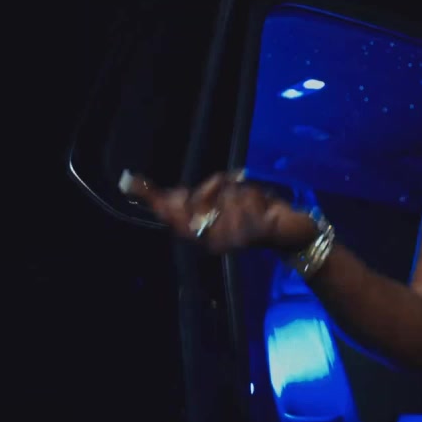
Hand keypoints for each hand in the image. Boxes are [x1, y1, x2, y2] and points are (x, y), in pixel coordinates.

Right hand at [120, 169, 319, 253]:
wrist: (291, 231)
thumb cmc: (256, 216)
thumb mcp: (224, 204)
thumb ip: (198, 199)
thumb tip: (166, 193)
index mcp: (203, 236)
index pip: (172, 217)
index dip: (153, 200)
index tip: (130, 181)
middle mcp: (214, 240)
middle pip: (195, 204)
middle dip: (210, 189)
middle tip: (230, 188)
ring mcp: (233, 237)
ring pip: (223, 195)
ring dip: (239, 190)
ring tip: (253, 200)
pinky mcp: (255, 230)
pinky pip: (246, 197)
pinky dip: (255, 193)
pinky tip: (265, 204)